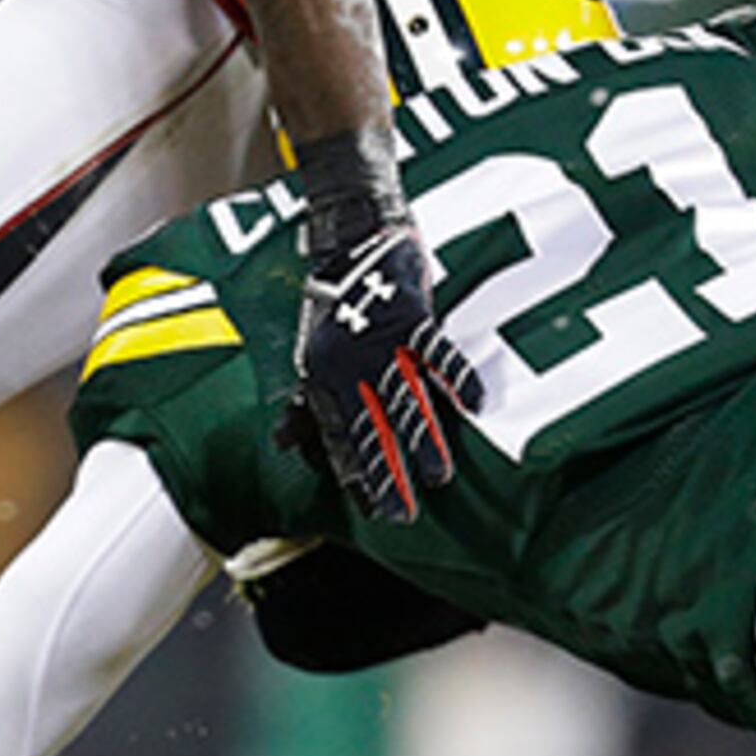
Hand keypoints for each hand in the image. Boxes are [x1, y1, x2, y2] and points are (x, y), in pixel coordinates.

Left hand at [280, 218, 479, 523]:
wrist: (352, 242)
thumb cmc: (334, 304)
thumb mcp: (311, 354)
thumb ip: (305, 404)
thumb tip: (283, 444)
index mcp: (323, 377)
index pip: (339, 436)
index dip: (352, 472)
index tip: (368, 508)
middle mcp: (351, 365)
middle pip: (372, 428)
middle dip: (386, 473)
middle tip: (400, 513)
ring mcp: (382, 342)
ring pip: (406, 400)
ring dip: (423, 441)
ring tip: (438, 478)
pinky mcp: (412, 317)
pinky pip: (436, 352)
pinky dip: (456, 377)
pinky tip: (473, 405)